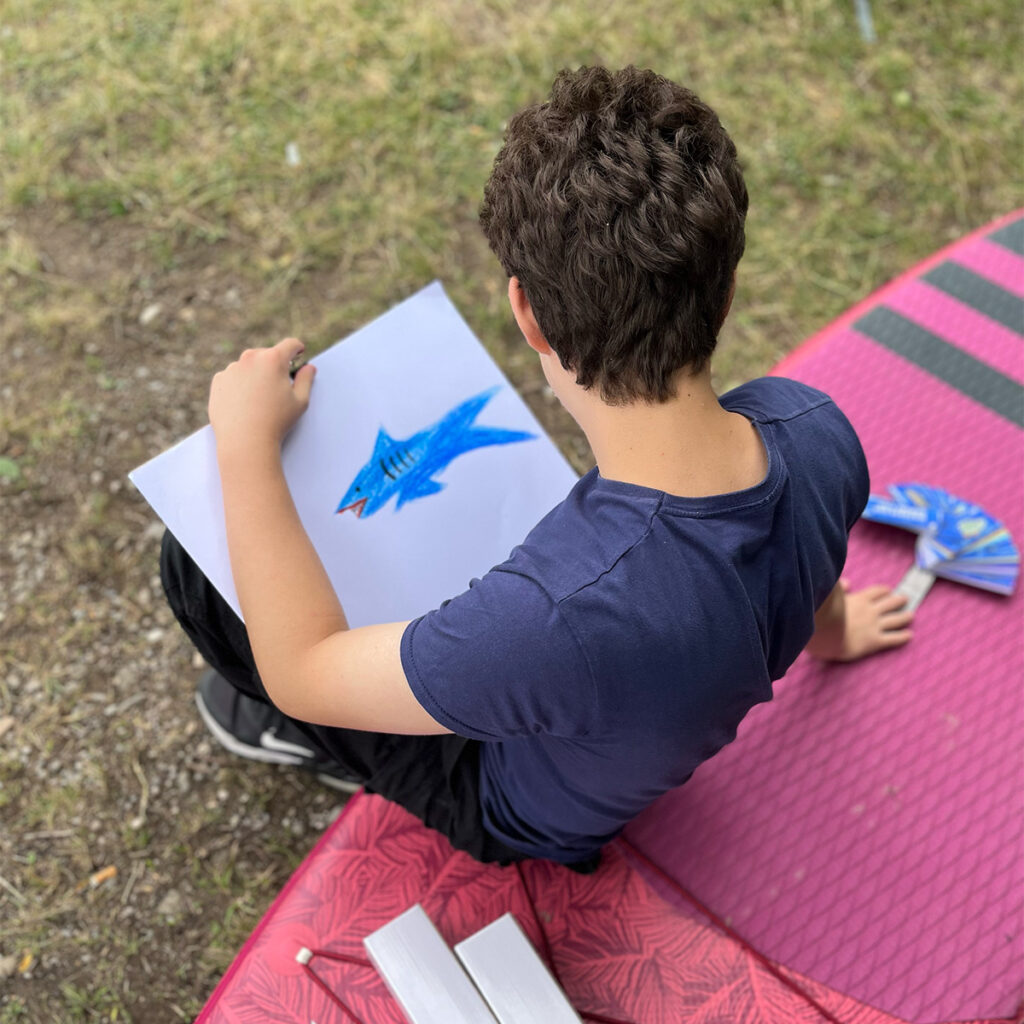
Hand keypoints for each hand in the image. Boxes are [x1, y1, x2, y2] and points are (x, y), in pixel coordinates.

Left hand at [209, 338, 315, 452]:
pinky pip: (233, 377)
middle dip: (275, 365)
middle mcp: (250, 358)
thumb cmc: (276, 422)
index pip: (290, 344)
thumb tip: (309, 368)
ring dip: (255, 374)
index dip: (297, 348)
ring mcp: (232, 368)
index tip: (299, 353)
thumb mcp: (300, 401)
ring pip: (248, 366)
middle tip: (279, 385)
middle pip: (267, 354)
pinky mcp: (219, 380)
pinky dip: (239, 385)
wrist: (244, 441)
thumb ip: (306, 380)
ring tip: (260, 399)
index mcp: (273, 359)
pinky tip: (245, 403)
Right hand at [806, 579, 913, 661]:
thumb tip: (847, 582)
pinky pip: (893, 638)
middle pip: (889, 603)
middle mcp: (870, 611)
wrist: (826, 635)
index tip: (888, 591)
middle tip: (905, 599)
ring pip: (895, 620)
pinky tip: (909, 635)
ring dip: (904, 617)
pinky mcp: (875, 641)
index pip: (876, 592)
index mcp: (859, 599)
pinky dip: (902, 636)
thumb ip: (839, 588)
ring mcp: (874, 626)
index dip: (883, 591)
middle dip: (898, 600)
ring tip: (911, 615)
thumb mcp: (829, 597)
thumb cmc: (823, 615)